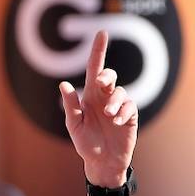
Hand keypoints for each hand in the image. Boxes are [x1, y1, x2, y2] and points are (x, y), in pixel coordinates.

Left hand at [57, 30, 137, 188]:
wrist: (102, 162)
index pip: (95, 68)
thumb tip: (63, 85)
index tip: (102, 33)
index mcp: (90, 96)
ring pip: (121, 92)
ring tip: (108, 116)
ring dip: (114, 102)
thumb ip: (71, 105)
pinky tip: (117, 122)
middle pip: (110, 76)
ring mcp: (119, 105)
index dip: (98, 51)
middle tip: (102, 83)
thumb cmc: (86, 144)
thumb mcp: (74, 125)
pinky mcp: (130, 115)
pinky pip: (130, 106)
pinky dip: (123, 112)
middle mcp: (105, 97)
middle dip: (107, 76)